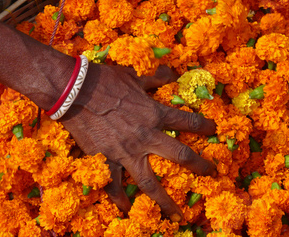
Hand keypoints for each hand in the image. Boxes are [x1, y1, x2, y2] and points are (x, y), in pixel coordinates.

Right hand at [60, 63, 216, 220]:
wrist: (73, 90)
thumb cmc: (105, 80)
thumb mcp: (133, 76)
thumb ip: (154, 78)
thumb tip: (170, 72)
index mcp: (155, 114)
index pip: (188, 122)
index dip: (204, 127)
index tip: (214, 130)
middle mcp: (146, 136)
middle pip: (180, 155)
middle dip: (199, 166)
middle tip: (211, 174)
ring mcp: (126, 152)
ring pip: (151, 182)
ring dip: (165, 201)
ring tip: (177, 216)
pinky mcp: (105, 160)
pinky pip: (114, 185)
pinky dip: (119, 198)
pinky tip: (125, 209)